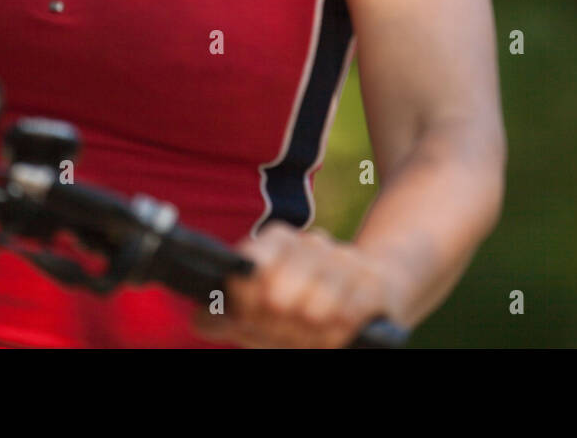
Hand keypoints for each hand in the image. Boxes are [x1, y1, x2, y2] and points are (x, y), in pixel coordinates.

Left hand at [191, 221, 404, 347]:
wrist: (376, 290)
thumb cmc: (305, 304)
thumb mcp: (260, 311)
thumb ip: (227, 315)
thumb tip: (199, 317)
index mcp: (278, 242)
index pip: (250, 265)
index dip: (244, 299)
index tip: (247, 317)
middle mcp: (311, 244)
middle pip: (277, 296)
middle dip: (276, 328)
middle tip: (284, 332)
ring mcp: (346, 261)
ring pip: (314, 310)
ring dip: (309, 335)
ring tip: (311, 334)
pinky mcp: (374, 283)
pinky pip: (348, 316)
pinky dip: (337, 334)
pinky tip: (337, 332)